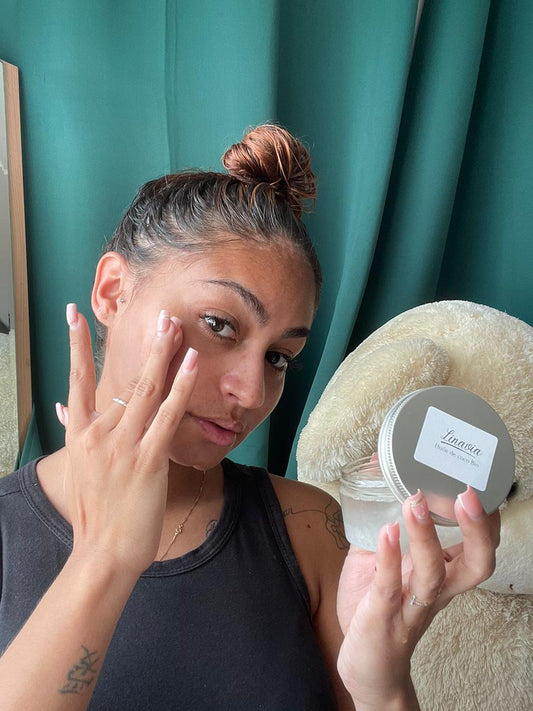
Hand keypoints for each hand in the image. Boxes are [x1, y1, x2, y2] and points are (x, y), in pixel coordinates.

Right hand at [61, 304, 196, 576]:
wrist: (103, 553)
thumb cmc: (96, 514)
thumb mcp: (79, 470)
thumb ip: (77, 434)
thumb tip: (64, 409)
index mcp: (80, 435)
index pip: (76, 381)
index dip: (75, 346)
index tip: (73, 315)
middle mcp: (100, 434)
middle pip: (125, 379)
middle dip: (147, 345)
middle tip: (161, 314)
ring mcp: (124, 446)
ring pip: (146, 390)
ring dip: (163, 355)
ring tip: (175, 326)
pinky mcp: (148, 460)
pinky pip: (167, 416)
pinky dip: (180, 387)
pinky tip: (191, 364)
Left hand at [336, 488, 499, 708]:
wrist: (367, 666)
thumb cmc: (379, 605)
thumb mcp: (385, 557)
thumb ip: (383, 519)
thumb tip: (377, 467)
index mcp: (444, 574)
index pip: (480, 547)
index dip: (487, 519)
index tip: (480, 482)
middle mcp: (437, 590)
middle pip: (477, 564)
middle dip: (478, 530)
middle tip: (468, 493)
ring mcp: (412, 605)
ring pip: (433, 574)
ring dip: (427, 536)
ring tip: (415, 501)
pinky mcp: (384, 617)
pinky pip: (390, 587)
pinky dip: (389, 559)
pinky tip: (386, 532)